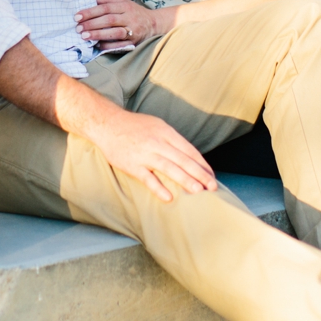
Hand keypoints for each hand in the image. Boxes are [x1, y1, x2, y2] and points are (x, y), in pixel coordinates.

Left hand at [76, 0, 160, 49]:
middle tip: (78, 28)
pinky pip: (120, 45)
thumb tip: (90, 1)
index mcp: (125, 6)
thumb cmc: (134, 12)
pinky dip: (108, 45)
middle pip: (109, 20)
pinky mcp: (134, 42)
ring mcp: (133, 30)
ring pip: (114, 32)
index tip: (77, 16)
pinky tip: (97, 45)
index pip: (105, 7)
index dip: (90, 12)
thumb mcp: (123, 2)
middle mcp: (129, 17)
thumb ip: (107, 1)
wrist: (154, 24)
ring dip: (98, 34)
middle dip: (92, 24)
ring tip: (84, 36)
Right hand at [82, 106, 217, 201]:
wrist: (107, 123)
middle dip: (200, 174)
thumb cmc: (135, 127)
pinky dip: (158, 188)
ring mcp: (144, 154)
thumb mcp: (157, 126)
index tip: (212, 176)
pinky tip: (169, 197)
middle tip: (213, 187)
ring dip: (185, 180)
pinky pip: (147, 178)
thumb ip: (172, 140)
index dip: (202, 164)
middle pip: (183, 160)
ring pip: (169, 168)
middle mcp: (157, 142)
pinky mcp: (131, 164)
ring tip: (198, 191)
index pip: (189, 150)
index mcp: (166, 132)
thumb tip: (189, 157)